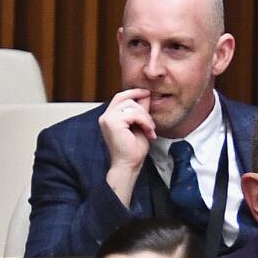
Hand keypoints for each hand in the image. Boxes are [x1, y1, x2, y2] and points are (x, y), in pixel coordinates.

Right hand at [100, 88, 155, 206]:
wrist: (129, 165)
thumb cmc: (133, 150)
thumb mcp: (140, 125)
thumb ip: (140, 111)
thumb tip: (146, 95)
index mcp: (110, 117)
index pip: (120, 97)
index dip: (134, 92)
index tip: (147, 93)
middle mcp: (106, 116)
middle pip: (126, 98)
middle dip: (143, 108)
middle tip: (151, 124)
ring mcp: (107, 118)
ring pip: (132, 105)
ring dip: (146, 117)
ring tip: (150, 130)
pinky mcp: (113, 122)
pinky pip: (134, 114)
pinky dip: (145, 122)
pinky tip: (148, 132)